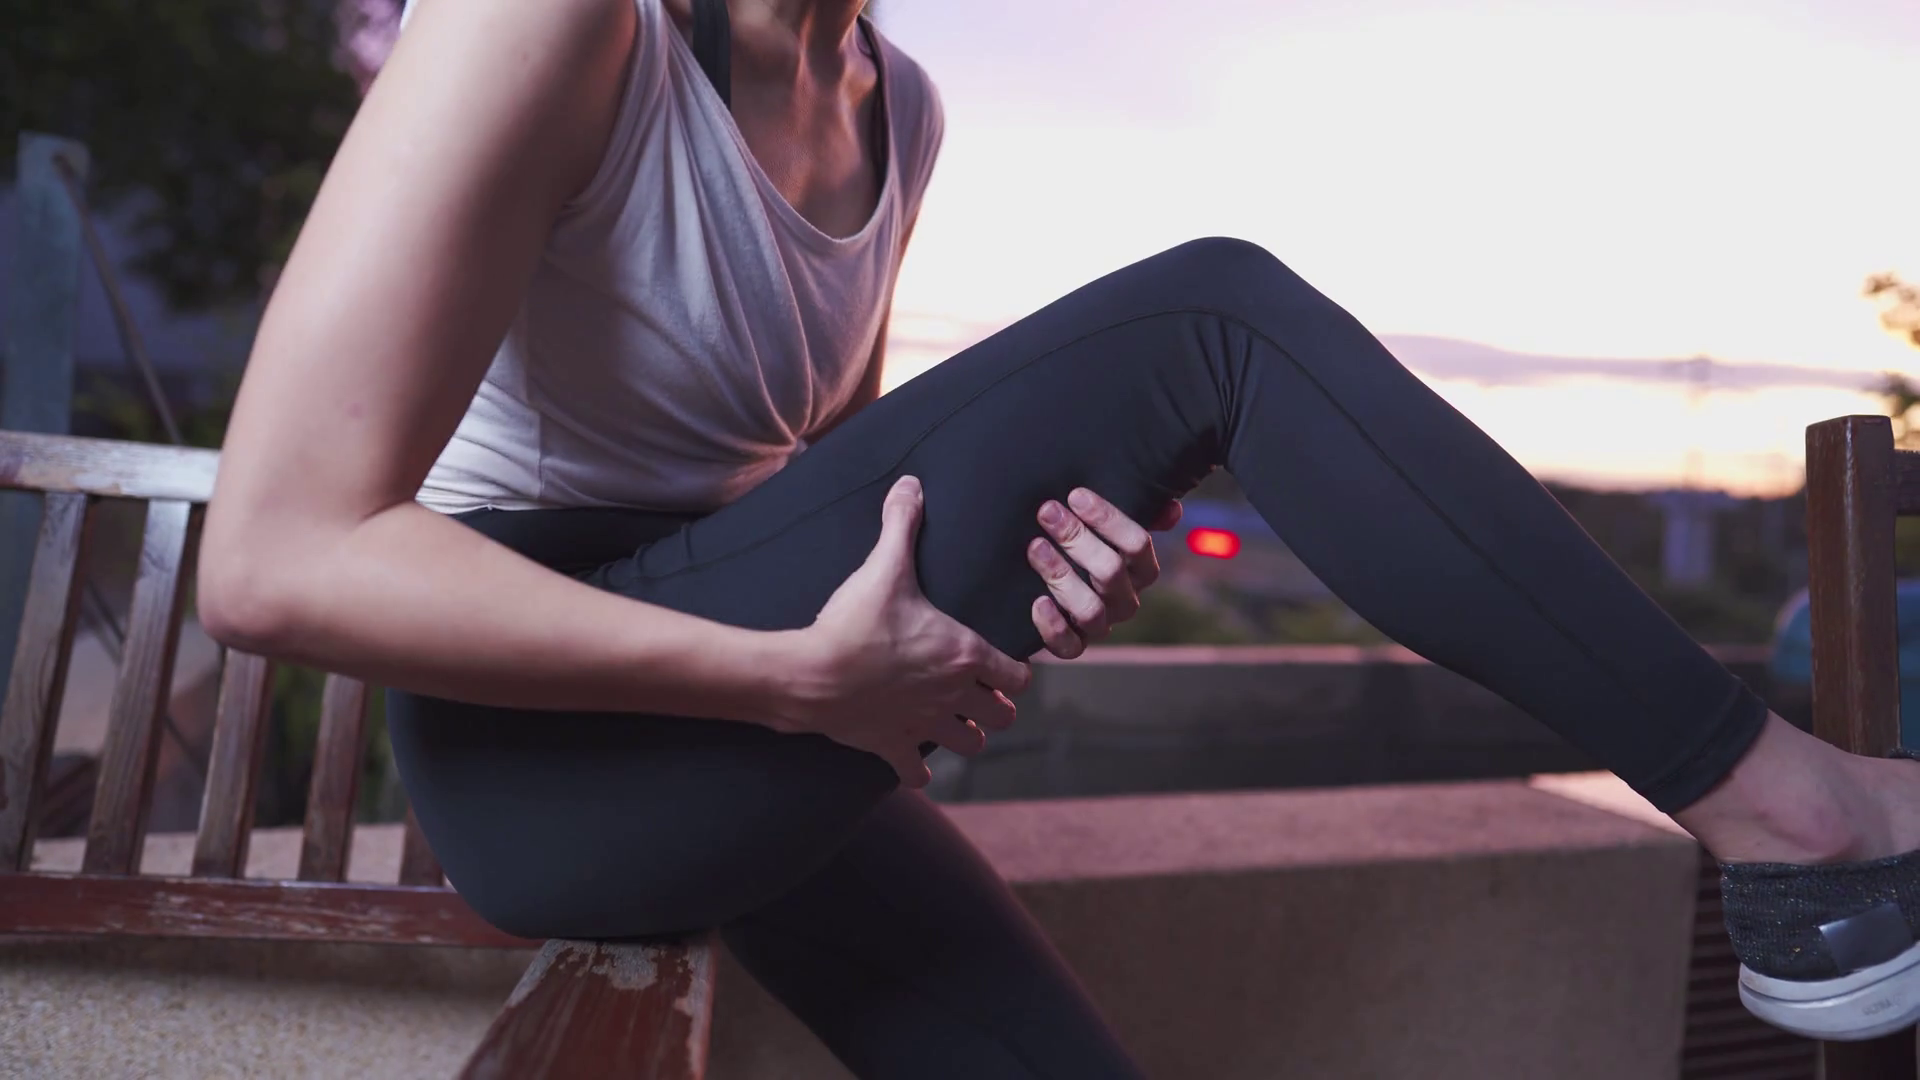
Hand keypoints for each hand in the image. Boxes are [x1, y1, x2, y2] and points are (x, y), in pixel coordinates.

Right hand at [784, 475, 1031, 787]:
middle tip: (978, 692)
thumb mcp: (883, 566)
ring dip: (966, 735)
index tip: (1000, 664)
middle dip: (996, 706)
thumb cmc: (854, 620)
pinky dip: (918, 767)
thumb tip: (912, 484)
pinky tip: (911, 754)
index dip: (1014, 671)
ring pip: (971, 745)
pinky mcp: (892, 747)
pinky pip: (919, 773)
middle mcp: (954, 695)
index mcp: (964, 654)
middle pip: (1003, 716)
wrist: (809, 673)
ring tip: (952, 721)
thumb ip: (902, 524)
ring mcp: (924, 726)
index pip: (1019, 676)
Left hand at [1027, 489, 1182, 658]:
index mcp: (1140, 569)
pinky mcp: (1074, 644)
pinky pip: (1069, 646)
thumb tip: (1171, 510)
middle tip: (1047, 512)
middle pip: (1110, 571)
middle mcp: (1125, 599)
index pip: (1137, 544)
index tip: (1075, 496)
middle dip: (1077, 538)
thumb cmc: (1082, 544)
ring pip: (1090, 609)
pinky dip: (1053, 625)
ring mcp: (1100, 625)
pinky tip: (1037, 601)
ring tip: (1035, 547)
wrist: (1038, 583)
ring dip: (1061, 575)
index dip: (1108, 519)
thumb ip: (1140, 511)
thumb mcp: (1105, 524)